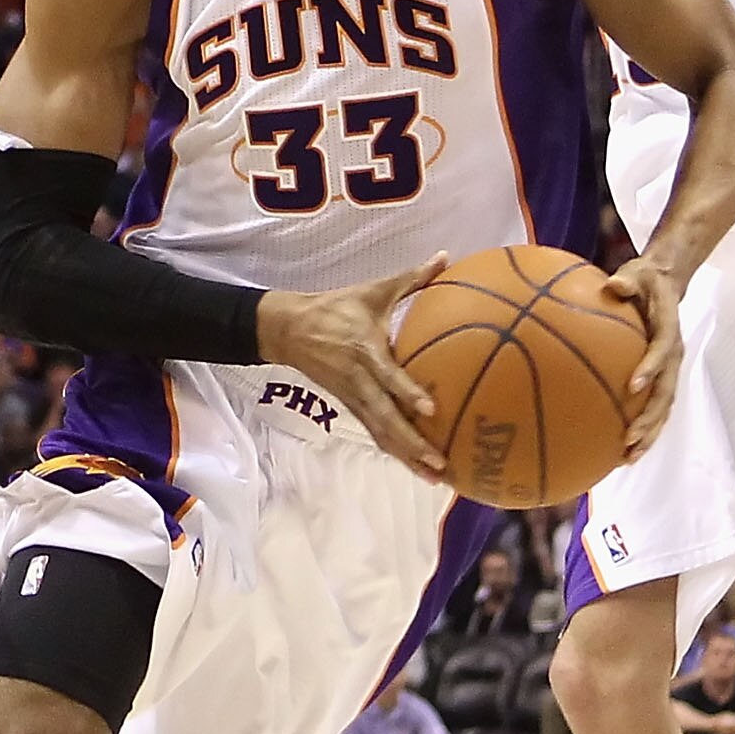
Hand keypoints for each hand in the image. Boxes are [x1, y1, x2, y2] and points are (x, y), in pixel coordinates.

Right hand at [259, 254, 449, 478]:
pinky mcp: (347, 405)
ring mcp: (351, 396)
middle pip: (385, 418)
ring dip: (405, 455)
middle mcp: (358, 379)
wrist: (288, 329)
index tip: (432, 409)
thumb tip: (446, 257)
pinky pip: (373, 431)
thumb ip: (412, 278)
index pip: (389, 376)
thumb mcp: (372, 289)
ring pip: (380, 432)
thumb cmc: (335, 308)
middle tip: (440, 463)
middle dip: (412, 443)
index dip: (408, 393)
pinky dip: (393, 450)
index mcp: (365, 350)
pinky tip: (414, 465)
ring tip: (434, 476)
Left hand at [601, 256, 682, 461]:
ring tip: (628, 458)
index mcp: (669, 329)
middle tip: (629, 439)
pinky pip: (655, 408)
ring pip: (663, 408)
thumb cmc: (644, 280)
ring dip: (649, 434)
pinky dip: (643, 430)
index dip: (651, 368)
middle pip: (666, 393)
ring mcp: (669, 370)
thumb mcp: (636, 272)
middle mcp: (673, 355)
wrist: (665, 284)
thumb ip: (626, 280)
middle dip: (650, 419)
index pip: (663, 350)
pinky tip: (622, 451)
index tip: (633, 387)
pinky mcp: (661, 378)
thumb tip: (613, 284)